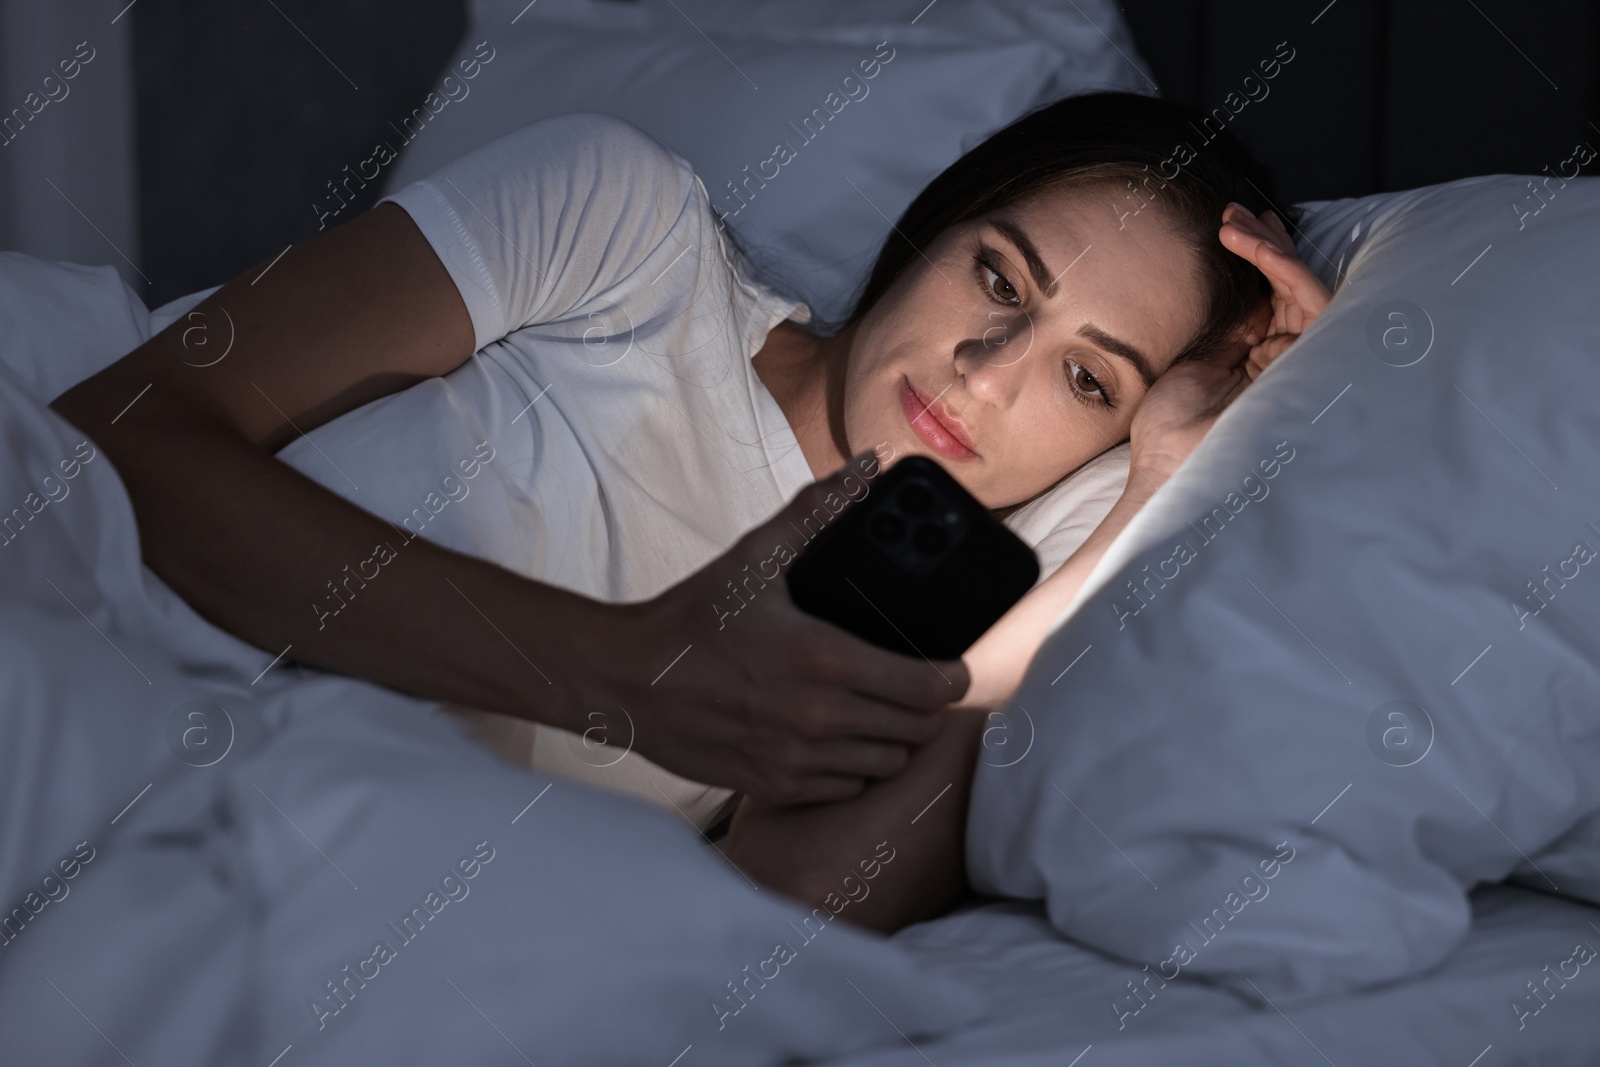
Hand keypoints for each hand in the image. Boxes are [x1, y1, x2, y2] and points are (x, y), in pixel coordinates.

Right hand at [583, 454, 969, 804]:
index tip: (950, 666)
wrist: (625, 681)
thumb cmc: (692, 619)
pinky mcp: (776, 785)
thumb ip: (817, 512)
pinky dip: (853, 767)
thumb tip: (866, 469)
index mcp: (824, 660)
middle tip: (913, 683)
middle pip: (918, 729)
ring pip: (888, 763)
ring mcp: (798, 758)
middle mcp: (819, 717)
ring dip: (892, 738)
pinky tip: (837, 738)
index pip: (930, 687)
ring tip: (878, 711)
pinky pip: (847, 787)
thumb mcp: (755, 558)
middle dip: (925, 706)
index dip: (952, 676)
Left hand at [1125, 204, 1331, 484]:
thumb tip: (1240, 293)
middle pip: (1289, 288)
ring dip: (1271, 248)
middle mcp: (1282, 359)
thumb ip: (1224, 332)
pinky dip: (1285, 269)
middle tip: (1234, 212)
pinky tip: (1256, 246)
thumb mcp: (1192, 366)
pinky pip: (1310, 303)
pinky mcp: (1306, 365)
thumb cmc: (1171, 433)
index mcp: (1255, 359)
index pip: (1267, 297)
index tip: (1226, 225)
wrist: (1169, 471)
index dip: (1254, 257)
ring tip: (1236, 224)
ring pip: (1302, 289)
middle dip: (1264, 243)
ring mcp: (1296, 362)